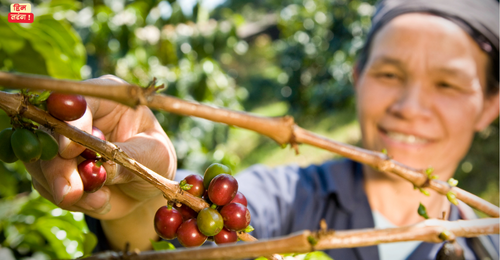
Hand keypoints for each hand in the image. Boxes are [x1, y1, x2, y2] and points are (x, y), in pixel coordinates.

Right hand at [25, 75, 176, 220]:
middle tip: (72, 192)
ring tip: (99, 200)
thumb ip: (128, 158)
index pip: (78, 102)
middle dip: (57, 166)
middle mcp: (78, 116)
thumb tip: (102, 167)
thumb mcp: (154, 155)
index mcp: (106, 100)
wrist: (146, 188)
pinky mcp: (53, 168)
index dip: (69, 123)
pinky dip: (68, 199)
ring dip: (62, 187)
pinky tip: (98, 202)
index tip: (69, 150)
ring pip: (40, 160)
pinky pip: (44, 184)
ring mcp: (60, 142)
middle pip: (49, 132)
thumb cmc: (155, 160)